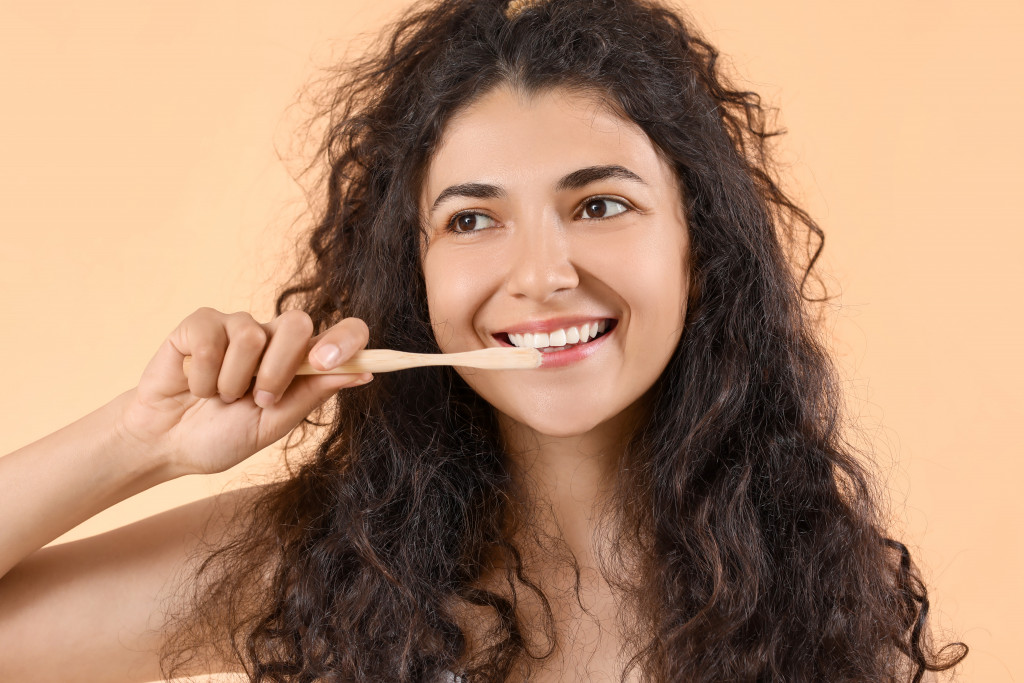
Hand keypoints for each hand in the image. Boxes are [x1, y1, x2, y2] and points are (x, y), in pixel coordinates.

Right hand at [115, 307, 369, 475]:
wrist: (166, 444)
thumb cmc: (222, 435)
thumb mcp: (273, 423)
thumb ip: (312, 394)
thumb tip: (362, 373)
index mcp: (301, 361)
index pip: (342, 332)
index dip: (347, 339)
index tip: (328, 362)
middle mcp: (273, 336)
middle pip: (298, 322)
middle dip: (278, 369)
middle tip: (258, 400)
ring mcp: (236, 326)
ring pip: (251, 334)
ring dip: (233, 381)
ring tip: (219, 397)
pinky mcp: (200, 323)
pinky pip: (211, 339)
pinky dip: (202, 375)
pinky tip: (194, 384)